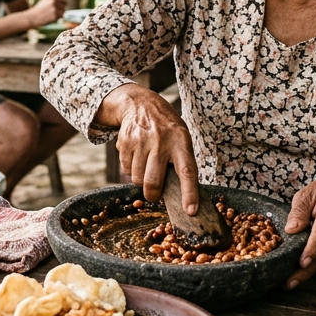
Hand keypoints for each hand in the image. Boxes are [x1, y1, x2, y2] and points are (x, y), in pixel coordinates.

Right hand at [27, 0, 66, 26]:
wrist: (32, 17)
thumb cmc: (39, 9)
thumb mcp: (45, 1)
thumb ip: (54, 0)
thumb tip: (64, 1)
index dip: (63, 1)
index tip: (62, 4)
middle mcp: (53, 2)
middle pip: (64, 5)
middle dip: (61, 8)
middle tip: (54, 11)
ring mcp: (54, 10)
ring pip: (63, 11)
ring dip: (59, 14)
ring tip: (52, 14)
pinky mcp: (55, 16)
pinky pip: (60, 17)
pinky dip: (57, 18)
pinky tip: (50, 17)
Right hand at [110, 84, 201, 213]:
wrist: (140, 104)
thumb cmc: (166, 128)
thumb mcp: (181, 138)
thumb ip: (181, 162)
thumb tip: (181, 195)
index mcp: (181, 142)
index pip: (187, 172)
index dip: (189, 194)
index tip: (191, 211)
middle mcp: (161, 141)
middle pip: (153, 182)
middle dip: (153, 194)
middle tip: (155, 194)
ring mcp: (141, 141)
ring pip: (137, 179)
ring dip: (141, 179)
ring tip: (146, 164)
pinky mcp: (125, 142)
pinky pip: (125, 170)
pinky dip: (130, 169)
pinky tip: (136, 156)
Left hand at [284, 178, 315, 287]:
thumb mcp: (307, 194)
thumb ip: (298, 211)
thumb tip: (291, 230)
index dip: (312, 249)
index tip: (302, 263)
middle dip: (306, 270)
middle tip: (288, 283)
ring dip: (308, 272)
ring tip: (290, 282)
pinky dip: (313, 267)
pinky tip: (300, 274)